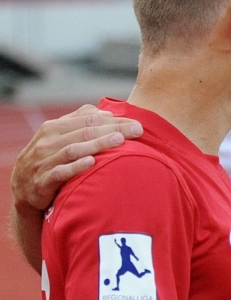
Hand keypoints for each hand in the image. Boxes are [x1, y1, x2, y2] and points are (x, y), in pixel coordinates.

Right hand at [11, 104, 142, 210]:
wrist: (23, 186)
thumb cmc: (49, 158)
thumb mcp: (59, 137)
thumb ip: (80, 123)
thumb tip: (108, 114)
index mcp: (55, 127)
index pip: (89, 118)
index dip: (114, 120)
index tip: (137, 123)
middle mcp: (49, 140)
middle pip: (85, 131)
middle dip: (113, 129)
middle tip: (137, 130)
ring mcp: (44, 160)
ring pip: (74, 149)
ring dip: (98, 144)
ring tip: (119, 141)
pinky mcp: (43, 180)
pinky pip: (60, 172)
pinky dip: (76, 167)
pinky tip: (91, 162)